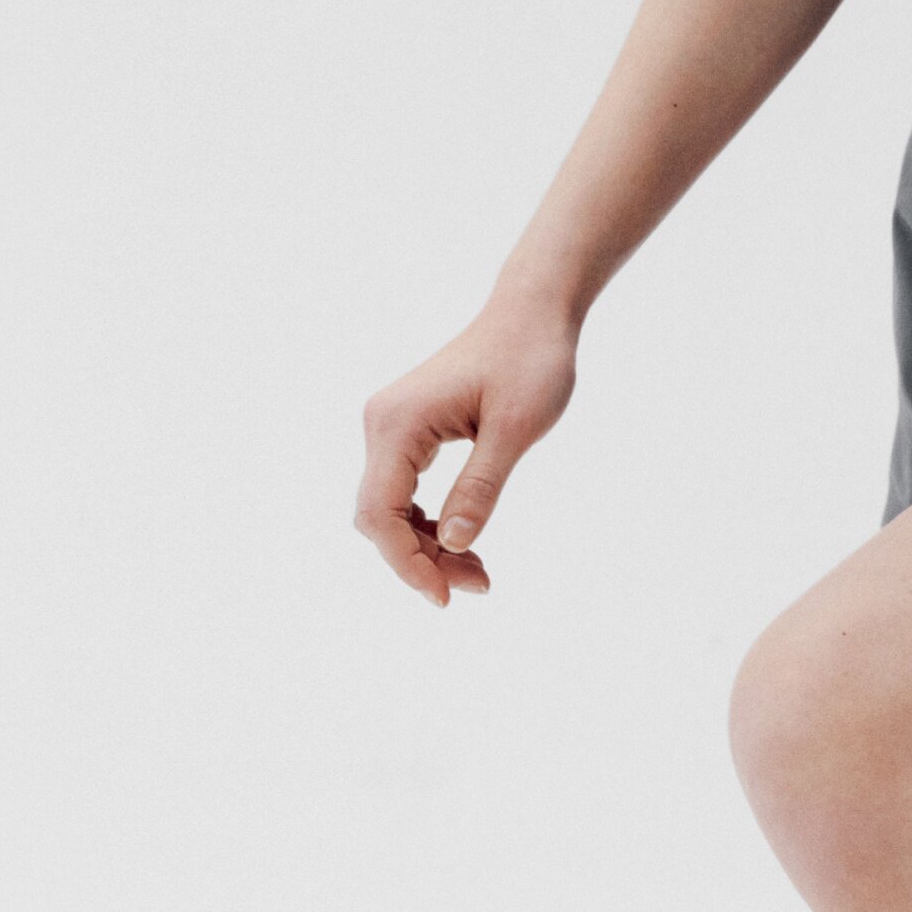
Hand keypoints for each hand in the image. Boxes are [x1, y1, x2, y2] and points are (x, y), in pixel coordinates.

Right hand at [354, 299, 578, 605]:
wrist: (532, 314)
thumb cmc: (530, 360)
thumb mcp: (515, 428)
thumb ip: (481, 486)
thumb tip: (455, 544)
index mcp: (399, 423)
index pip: (380, 513)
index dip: (406, 563)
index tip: (445, 597)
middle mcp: (382, 424)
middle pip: (379, 517)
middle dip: (421, 559)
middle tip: (478, 587)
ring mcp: (392, 427)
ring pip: (390, 508)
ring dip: (427, 545)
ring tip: (479, 573)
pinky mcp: (409, 430)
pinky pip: (404, 491)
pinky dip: (430, 522)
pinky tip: (465, 541)